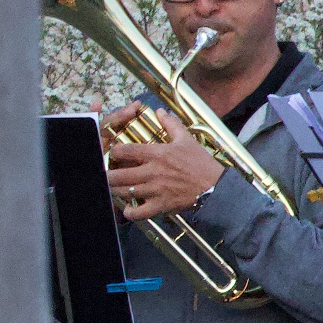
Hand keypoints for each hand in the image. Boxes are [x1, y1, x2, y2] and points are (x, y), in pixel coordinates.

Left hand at [104, 104, 223, 222]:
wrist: (217, 186)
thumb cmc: (201, 163)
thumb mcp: (186, 140)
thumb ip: (171, 124)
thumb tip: (160, 111)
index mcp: (157, 154)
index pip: (125, 151)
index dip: (114, 152)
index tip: (113, 154)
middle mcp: (153, 172)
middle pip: (118, 175)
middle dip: (107, 175)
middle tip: (105, 174)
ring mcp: (156, 190)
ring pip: (125, 192)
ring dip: (115, 190)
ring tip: (113, 187)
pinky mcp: (161, 205)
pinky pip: (139, 212)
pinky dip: (130, 212)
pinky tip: (127, 208)